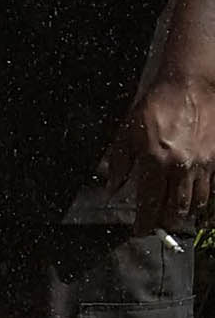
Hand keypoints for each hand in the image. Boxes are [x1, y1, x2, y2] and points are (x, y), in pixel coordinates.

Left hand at [98, 72, 214, 230]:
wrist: (189, 86)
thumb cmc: (155, 106)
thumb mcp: (127, 130)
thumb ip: (120, 162)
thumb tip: (112, 188)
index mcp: (155, 160)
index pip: (150, 202)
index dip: (144, 222)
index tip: (139, 232)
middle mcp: (181, 167)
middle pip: (177, 209)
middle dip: (166, 222)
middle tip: (158, 226)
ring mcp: (203, 165)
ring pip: (198, 203)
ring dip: (186, 214)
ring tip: (175, 216)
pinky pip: (213, 190)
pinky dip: (206, 202)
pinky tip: (199, 206)